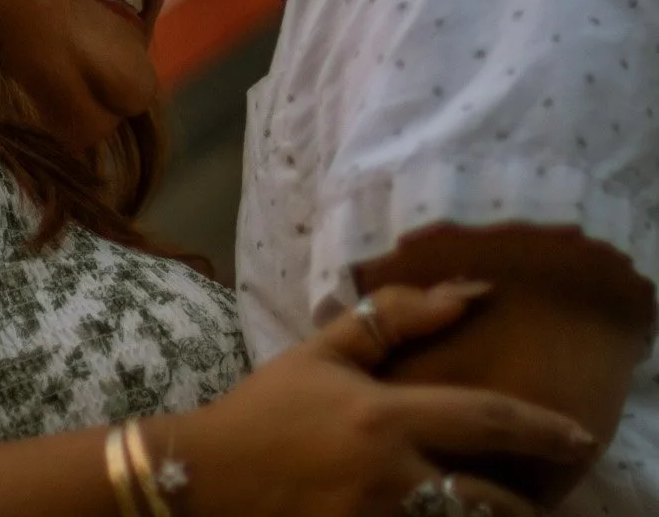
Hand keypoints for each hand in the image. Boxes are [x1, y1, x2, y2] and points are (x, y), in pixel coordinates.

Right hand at [166, 282, 597, 516]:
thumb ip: (393, 320)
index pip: (483, 420)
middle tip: (543, 496)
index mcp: (384, 419)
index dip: (539, 426)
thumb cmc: (267, 410)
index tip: (579, 435)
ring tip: (507, 510)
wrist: (207, 480)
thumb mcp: (323, 353)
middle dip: (527, 505)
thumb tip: (466, 292)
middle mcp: (390, 478)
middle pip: (488, 500)